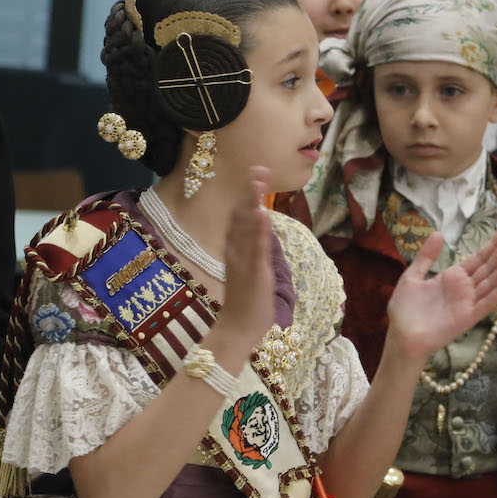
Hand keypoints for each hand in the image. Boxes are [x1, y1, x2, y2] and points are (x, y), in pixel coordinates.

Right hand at [212, 169, 275, 361]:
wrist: (236, 329)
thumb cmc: (244, 304)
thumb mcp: (247, 271)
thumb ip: (251, 251)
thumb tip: (260, 232)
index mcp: (234, 251)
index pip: (238, 218)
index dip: (246, 195)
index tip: (254, 174)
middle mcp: (236, 252)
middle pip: (240, 216)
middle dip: (249, 192)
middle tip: (257, 168)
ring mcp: (244, 262)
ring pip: (246, 227)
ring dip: (253, 203)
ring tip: (259, 181)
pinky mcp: (254, 274)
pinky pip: (256, 250)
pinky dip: (258, 232)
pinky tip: (262, 214)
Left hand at [386, 226, 496, 360]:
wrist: (400, 336)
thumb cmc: (404, 309)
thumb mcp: (412, 276)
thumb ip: (426, 256)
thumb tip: (438, 233)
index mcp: (453, 277)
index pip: (478, 258)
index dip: (492, 245)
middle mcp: (464, 288)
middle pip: (488, 267)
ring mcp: (468, 303)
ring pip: (491, 282)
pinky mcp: (468, 317)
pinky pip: (486, 304)